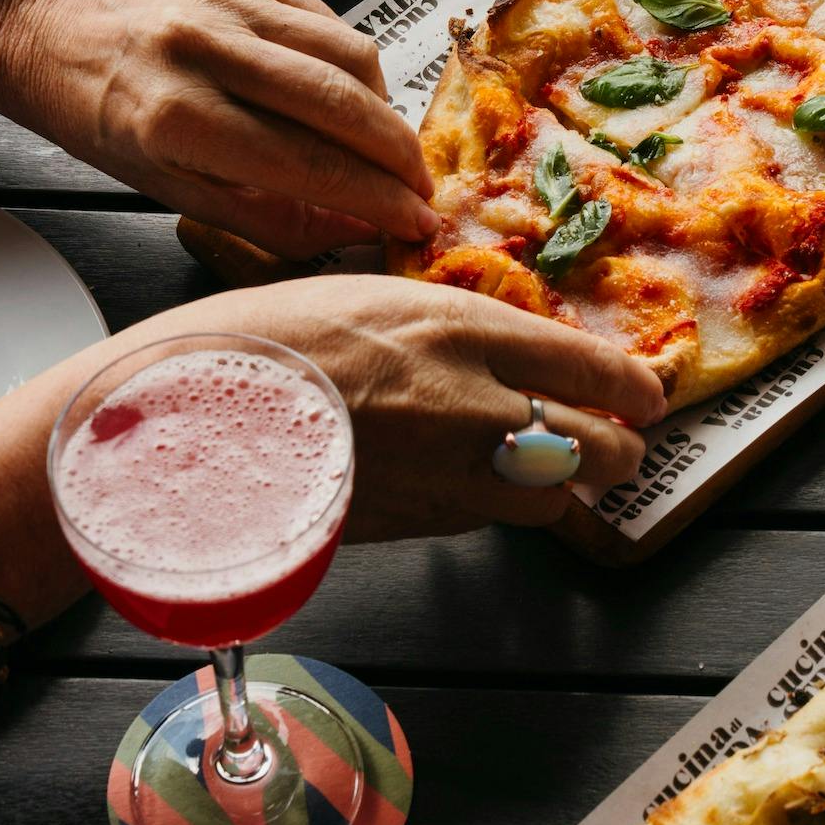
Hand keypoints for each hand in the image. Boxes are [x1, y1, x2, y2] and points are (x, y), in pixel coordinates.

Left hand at [0, 0, 436, 258]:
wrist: (42, 19)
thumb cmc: (96, 116)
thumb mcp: (163, 187)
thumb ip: (265, 216)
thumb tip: (356, 233)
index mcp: (175, 119)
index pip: (309, 165)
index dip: (376, 199)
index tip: (416, 224)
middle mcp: (205, 50)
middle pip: (341, 104)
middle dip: (399, 156)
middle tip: (423, 191)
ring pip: (348, 53)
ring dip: (384, 107)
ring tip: (387, 145)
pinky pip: (324, 19)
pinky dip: (349, 62)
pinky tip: (347, 94)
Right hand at [176, 273, 667, 536]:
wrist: (178, 421)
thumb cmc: (259, 340)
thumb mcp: (365, 297)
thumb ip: (450, 328)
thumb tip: (510, 351)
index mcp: (458, 327)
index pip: (592, 365)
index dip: (633, 386)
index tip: (646, 392)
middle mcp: (470, 405)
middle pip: (603, 446)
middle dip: (619, 446)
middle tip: (612, 437)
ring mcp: (444, 475)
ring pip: (556, 497)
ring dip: (561, 483)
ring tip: (543, 463)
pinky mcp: (414, 527)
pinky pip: (488, 520)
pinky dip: (496, 505)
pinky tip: (467, 481)